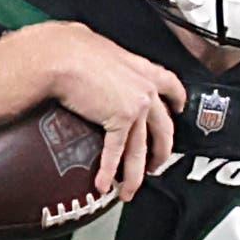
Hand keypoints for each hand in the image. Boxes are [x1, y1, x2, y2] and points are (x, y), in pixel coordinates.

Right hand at [18, 23, 186, 200]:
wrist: (62, 55)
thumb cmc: (72, 49)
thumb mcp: (103, 53)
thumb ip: (112, 67)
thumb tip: (102, 73)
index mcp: (142, 69)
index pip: (171, 85)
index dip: (177, 100)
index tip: (178, 109)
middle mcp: (145, 88)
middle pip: (163, 129)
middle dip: (160, 153)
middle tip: (155, 166)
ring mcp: (137, 105)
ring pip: (141, 150)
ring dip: (135, 175)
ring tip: (129, 190)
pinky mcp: (120, 119)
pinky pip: (117, 152)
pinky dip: (109, 171)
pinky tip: (104, 184)